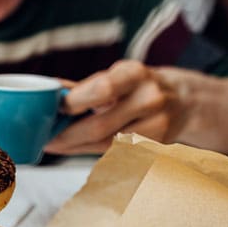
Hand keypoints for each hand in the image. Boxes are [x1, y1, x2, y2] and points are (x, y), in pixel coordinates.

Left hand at [45, 60, 184, 153]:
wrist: (185, 101)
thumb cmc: (138, 86)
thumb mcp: (118, 76)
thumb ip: (85, 87)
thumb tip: (47, 93)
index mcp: (135, 74)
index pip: (103, 89)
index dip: (75, 102)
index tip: (54, 109)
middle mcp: (149, 99)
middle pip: (99, 126)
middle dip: (65, 135)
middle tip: (42, 138)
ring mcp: (157, 127)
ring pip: (104, 144)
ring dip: (72, 147)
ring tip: (51, 144)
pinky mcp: (155, 148)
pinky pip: (114, 153)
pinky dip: (89, 151)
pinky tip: (72, 148)